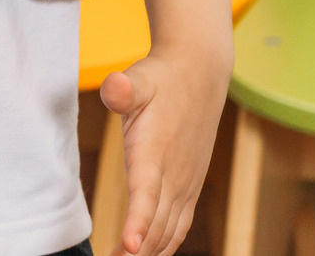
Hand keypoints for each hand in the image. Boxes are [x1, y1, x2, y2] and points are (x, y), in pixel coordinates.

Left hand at [101, 47, 230, 255]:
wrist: (200, 76)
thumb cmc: (161, 79)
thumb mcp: (139, 79)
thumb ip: (124, 88)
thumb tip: (115, 87)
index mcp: (156, 152)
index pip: (147, 194)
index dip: (139, 222)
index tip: (129, 245)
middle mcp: (174, 176)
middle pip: (156, 224)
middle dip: (136, 250)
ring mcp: (185, 185)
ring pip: (169, 231)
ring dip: (149, 252)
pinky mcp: (189, 187)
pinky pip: (179, 226)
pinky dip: (164, 244)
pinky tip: (146, 253)